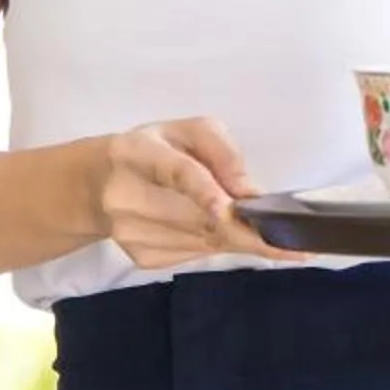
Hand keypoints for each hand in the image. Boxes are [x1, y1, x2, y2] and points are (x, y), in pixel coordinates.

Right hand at [89, 118, 293, 270]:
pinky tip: (219, 231)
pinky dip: (217, 245)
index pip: (175, 172)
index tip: (230, 209)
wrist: (97, 185)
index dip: (203, 192)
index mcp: (140, 153)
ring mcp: (131, 233)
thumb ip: (222, 152)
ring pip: (203, 243)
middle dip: (248, 231)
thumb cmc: (151, 150)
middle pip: (197, 219)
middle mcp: (128, 196)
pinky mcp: (141, 258)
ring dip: (238, 239)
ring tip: (262, 232)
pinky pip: (195, 255)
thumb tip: (250, 193)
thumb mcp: (187, 131)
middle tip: (293, 244)